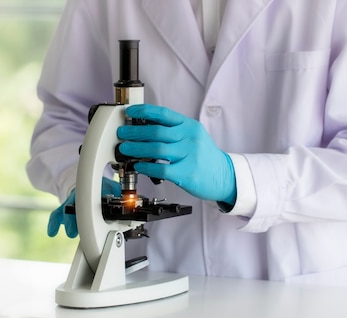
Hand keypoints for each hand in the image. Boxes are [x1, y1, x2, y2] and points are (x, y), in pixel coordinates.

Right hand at [48, 177, 121, 237]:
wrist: (87, 182)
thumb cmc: (102, 189)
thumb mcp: (115, 188)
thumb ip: (125, 196)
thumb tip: (137, 202)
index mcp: (95, 188)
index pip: (98, 193)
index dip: (102, 198)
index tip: (106, 206)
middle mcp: (81, 194)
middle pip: (78, 203)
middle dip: (80, 216)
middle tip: (84, 226)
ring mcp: (72, 201)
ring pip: (67, 210)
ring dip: (69, 222)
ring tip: (71, 233)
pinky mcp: (64, 208)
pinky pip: (56, 214)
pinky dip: (54, 223)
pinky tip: (52, 233)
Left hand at [117, 104, 236, 205]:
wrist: (224, 176)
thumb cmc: (204, 156)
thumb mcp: (192, 136)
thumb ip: (172, 131)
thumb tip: (144, 126)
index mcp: (190, 126)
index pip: (164, 114)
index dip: (144, 111)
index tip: (130, 112)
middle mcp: (190, 138)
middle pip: (156, 131)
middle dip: (134, 131)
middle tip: (122, 133)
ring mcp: (190, 155)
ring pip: (157, 149)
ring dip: (136, 148)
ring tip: (125, 148)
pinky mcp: (187, 173)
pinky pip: (162, 169)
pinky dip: (147, 167)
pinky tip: (138, 166)